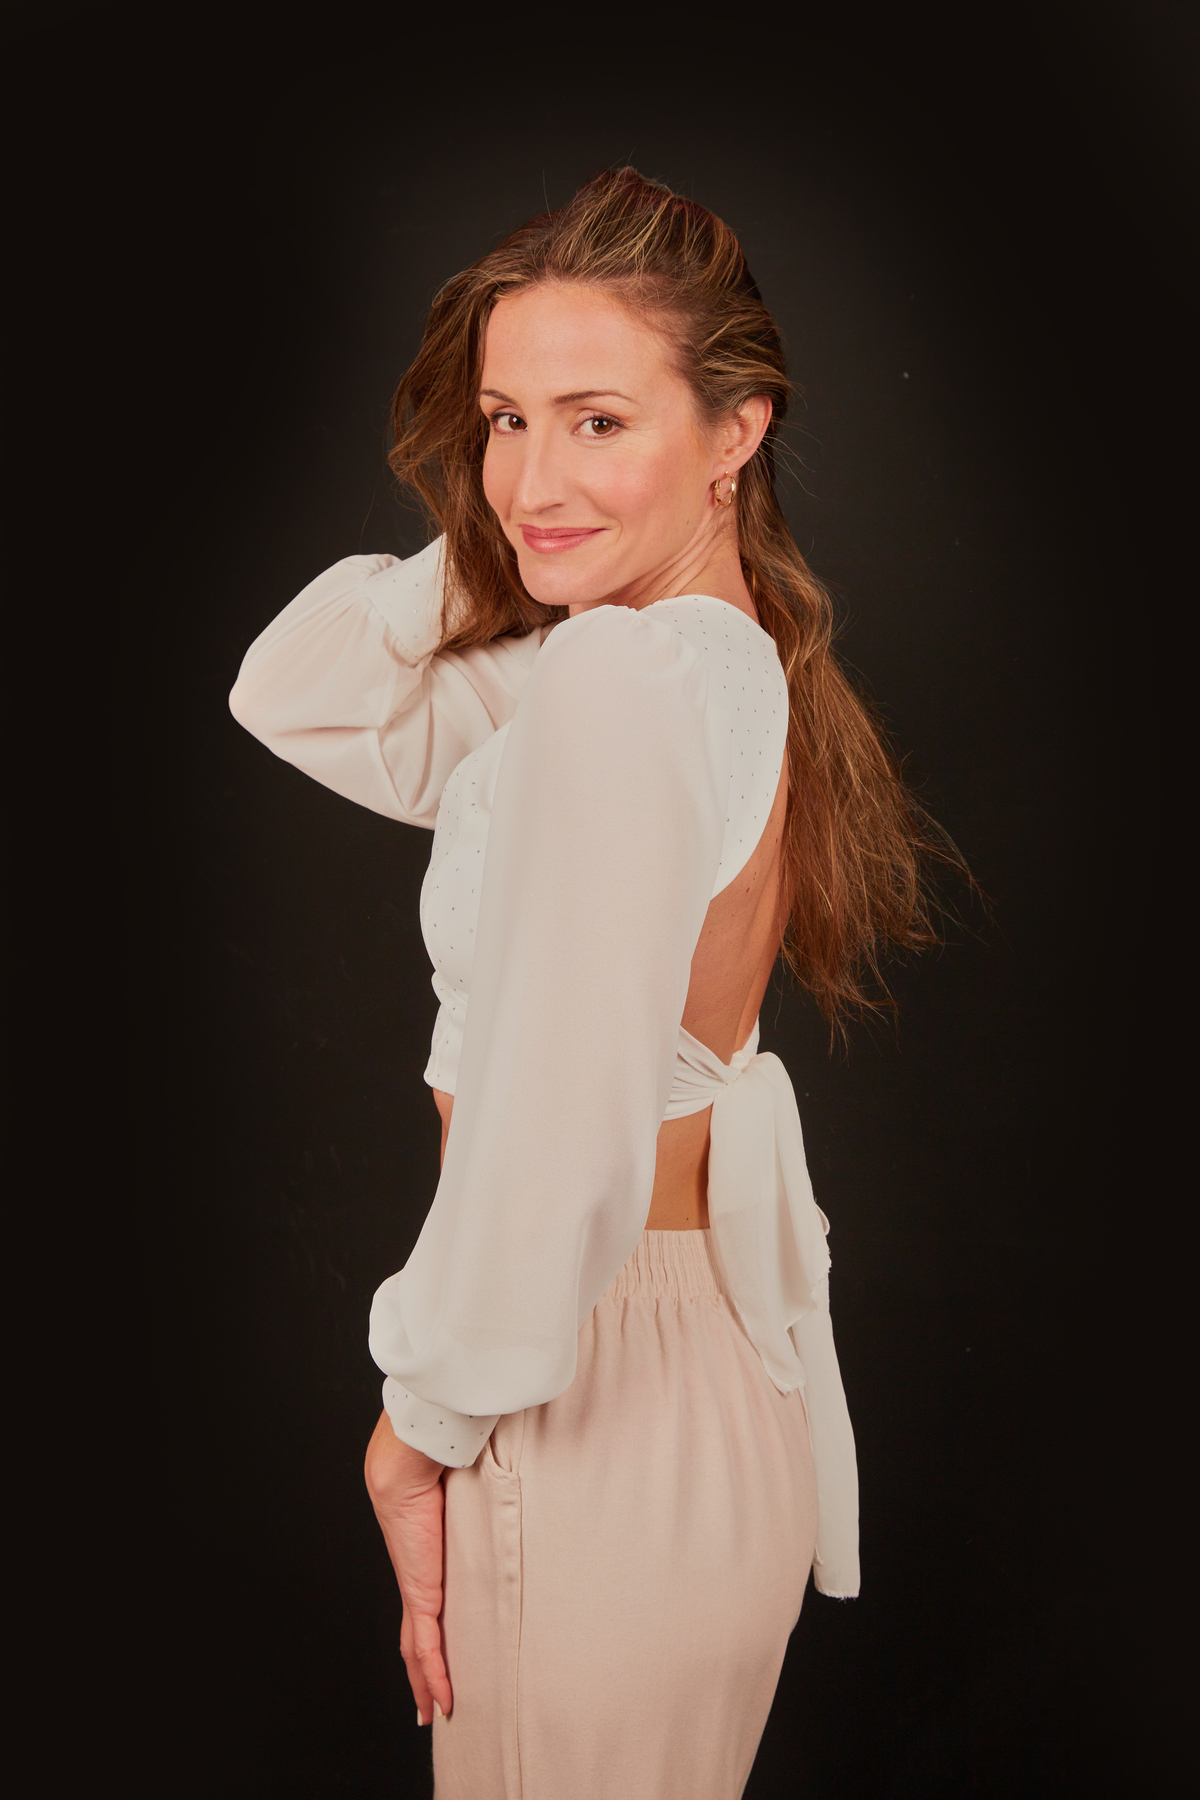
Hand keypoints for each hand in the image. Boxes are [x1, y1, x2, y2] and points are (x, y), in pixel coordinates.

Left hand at [364, 1410, 452, 1724]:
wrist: (405, 1468)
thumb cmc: (435, 1471)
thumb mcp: (464, 1497)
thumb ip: (481, 1500)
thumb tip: (507, 1480)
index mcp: (424, 1563)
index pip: (423, 1610)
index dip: (427, 1638)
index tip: (433, 1659)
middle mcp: (417, 1582)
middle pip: (414, 1641)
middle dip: (420, 1675)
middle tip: (428, 1704)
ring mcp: (416, 1592)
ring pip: (418, 1652)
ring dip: (425, 1685)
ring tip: (434, 1713)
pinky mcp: (421, 1596)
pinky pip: (427, 1647)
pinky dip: (434, 1676)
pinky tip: (442, 1700)